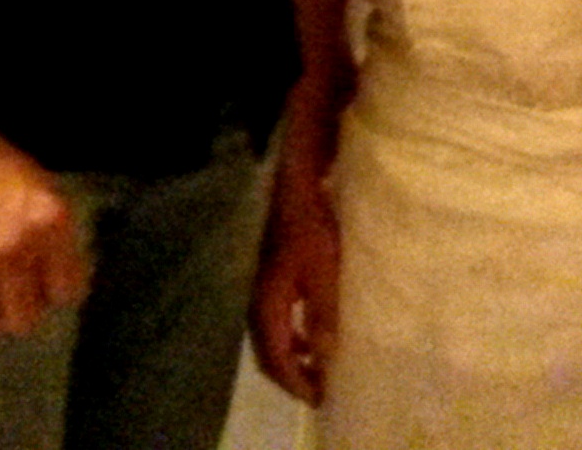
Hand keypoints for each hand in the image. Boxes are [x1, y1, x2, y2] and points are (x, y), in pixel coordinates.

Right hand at [0, 114, 87, 339]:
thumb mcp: (35, 186)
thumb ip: (47, 233)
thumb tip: (51, 278)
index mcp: (51, 224)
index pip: (68, 293)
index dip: (52, 293)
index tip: (38, 288)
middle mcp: (16, 251)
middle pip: (24, 321)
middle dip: (15, 310)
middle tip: (1, 298)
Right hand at [249, 174, 339, 404]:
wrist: (287, 185)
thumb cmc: (308, 225)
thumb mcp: (323, 269)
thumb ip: (324, 313)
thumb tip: (327, 357)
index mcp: (266, 307)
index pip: (276, 360)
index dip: (297, 383)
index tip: (320, 397)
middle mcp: (254, 304)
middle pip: (268, 354)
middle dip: (292, 375)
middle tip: (319, 387)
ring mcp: (256, 290)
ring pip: (270, 337)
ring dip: (293, 355)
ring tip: (319, 362)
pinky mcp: (264, 277)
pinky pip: (275, 319)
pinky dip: (292, 334)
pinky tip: (311, 327)